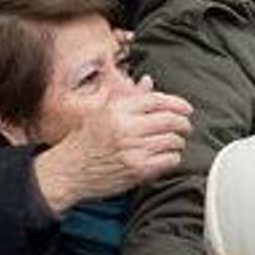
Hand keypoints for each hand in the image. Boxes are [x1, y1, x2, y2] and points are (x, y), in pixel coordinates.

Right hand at [33, 78, 192, 212]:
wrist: (67, 172)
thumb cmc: (84, 142)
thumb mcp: (101, 112)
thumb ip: (128, 97)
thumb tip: (147, 82)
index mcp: (117, 110)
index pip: (157, 100)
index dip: (177, 103)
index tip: (187, 109)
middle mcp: (126, 128)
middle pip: (170, 120)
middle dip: (184, 123)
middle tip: (185, 126)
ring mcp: (133, 150)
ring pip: (173, 141)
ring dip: (178, 141)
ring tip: (174, 142)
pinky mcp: (137, 170)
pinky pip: (169, 160)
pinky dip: (173, 157)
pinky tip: (166, 156)